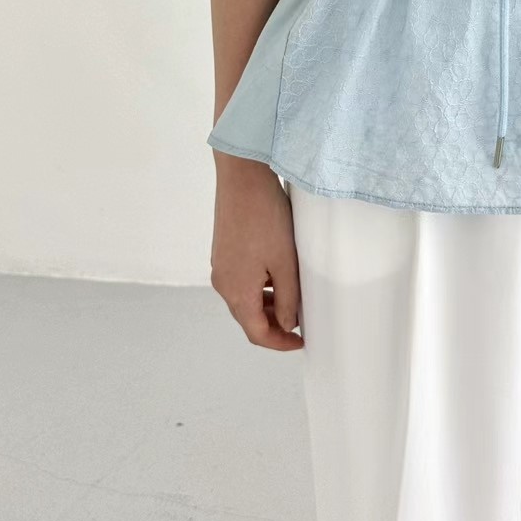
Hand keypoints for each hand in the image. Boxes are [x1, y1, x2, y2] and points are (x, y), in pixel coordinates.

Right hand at [210, 155, 302, 350]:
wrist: (242, 177)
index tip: (301, 341)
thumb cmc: (264, 217)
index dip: (280, 343)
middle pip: (248, 317)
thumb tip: (288, 324)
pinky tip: (277, 275)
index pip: (257, 333)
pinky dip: (259, 287)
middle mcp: (222, 283)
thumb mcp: (286, 263)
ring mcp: (220, 265)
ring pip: (244, 299)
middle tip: (301, 322)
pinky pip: (241, 280)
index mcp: (236, 292)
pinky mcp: (223, 251)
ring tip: (294, 298)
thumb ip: (288, 299)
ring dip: (267, 305)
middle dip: (274, 325)